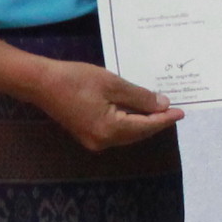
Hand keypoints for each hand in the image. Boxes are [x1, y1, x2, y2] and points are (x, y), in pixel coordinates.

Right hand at [23, 56, 180, 151]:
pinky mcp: (87, 135)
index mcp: (111, 130)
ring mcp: (94, 141)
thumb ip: (139, 96)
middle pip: (138, 134)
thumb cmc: (75, 79)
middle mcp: (104, 141)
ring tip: (159, 110)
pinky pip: (116, 132)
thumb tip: (161, 105)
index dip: (165, 119)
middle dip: (156, 122)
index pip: (146, 126)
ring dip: (143, 123)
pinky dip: (129, 122)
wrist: (40, 83)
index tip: (182, 112)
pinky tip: (136, 112)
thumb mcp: (112, 83)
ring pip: (127, 134)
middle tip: (174, 110)